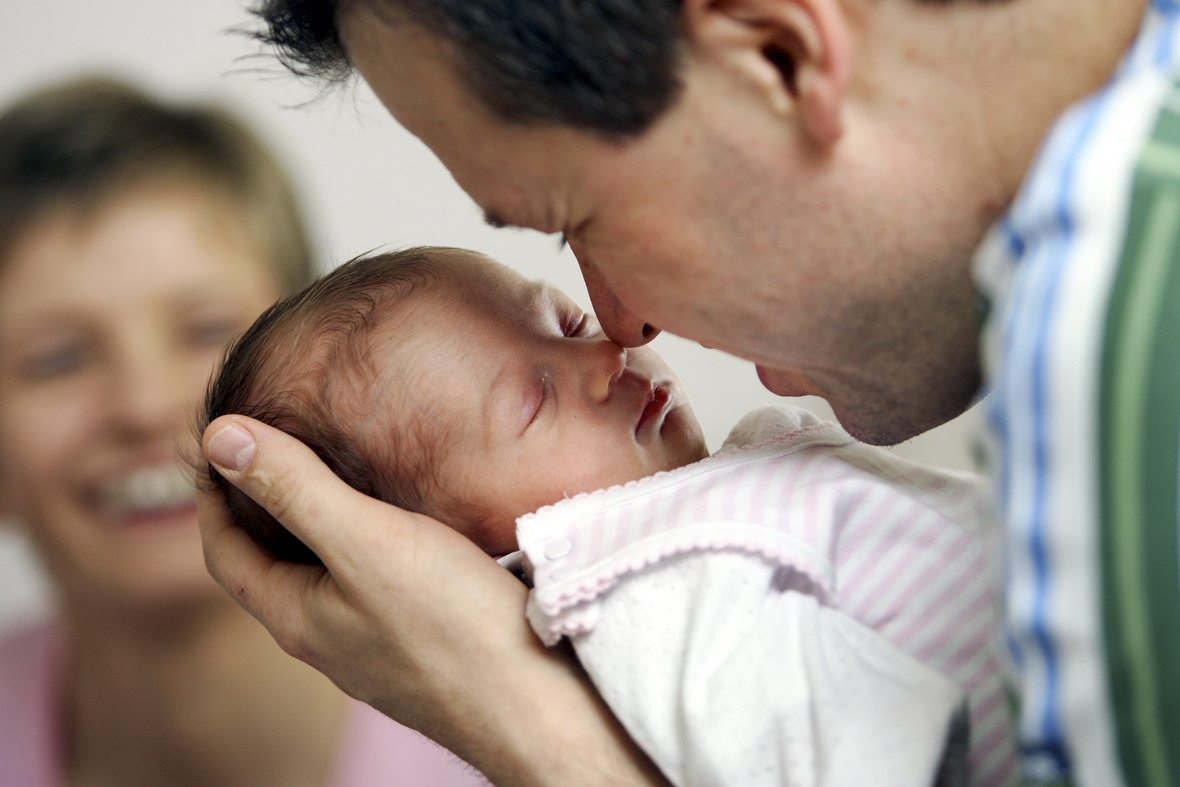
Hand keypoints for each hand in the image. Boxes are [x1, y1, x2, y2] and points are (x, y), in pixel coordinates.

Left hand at [199, 415, 669, 786]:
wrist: (541, 707)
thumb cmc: (456, 627)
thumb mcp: (367, 541)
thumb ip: (296, 489)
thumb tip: (220, 438)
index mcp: (299, 618)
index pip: (225, 555)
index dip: (214, 497)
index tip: (222, 446)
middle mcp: (331, 640)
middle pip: (275, 568)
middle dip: (266, 508)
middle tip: (281, 448)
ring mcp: (378, 649)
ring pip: (330, 579)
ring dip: (322, 526)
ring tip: (343, 473)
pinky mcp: (425, 648)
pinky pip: (377, 589)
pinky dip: (371, 546)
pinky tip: (408, 526)